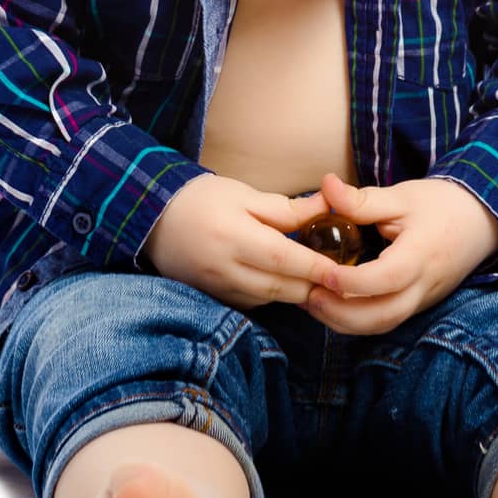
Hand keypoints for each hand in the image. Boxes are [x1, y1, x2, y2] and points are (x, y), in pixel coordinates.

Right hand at [142, 173, 352, 311]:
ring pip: (270, 299)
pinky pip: (254, 302)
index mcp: (234, 237)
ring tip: (320, 278)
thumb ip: (287, 209)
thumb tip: (327, 210)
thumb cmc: (202, 199)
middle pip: (281, 287)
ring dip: (297, 291)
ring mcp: (218, 288)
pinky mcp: (214, 298)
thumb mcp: (244, 194)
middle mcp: (225, 269)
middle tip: (343, 276)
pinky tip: (287, 281)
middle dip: (314, 285)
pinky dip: (274, 294)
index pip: (284, 259)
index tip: (345, 270)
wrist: (153, 218)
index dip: (317, 268)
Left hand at [298, 171, 497, 335]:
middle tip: (308, 296)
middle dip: (341, 314)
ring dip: (346, 322)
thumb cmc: (440, 204)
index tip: (322, 272)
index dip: (351, 282)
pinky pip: (388, 321)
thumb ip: (362, 199)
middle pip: (383, 316)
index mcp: (421, 254)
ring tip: (314, 302)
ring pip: (384, 325)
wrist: (481, 220)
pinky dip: (358, 320)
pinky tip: (334, 304)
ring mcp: (424, 299)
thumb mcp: (402, 196)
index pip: (386, 279)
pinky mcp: (419, 304)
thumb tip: (325, 186)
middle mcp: (425, 285)